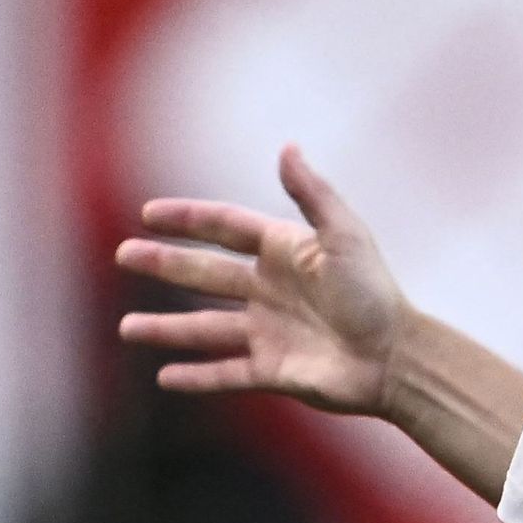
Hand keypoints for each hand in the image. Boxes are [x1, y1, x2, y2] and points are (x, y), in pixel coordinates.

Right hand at [116, 146, 406, 412]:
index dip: (188, 219)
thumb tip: (286, 146)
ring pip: (205, 329)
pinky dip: (196, 376)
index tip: (148, 214)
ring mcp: (269, 332)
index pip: (225, 228)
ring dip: (167, 329)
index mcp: (284, 252)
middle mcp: (270, 290)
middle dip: (164, 265)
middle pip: (205, 275)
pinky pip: (225, 373)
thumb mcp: (344, 235)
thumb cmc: (375, 293)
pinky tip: (164, 376)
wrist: (396, 358)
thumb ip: (312, 193)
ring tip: (127, 329)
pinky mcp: (273, 372)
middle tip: (125, 255)